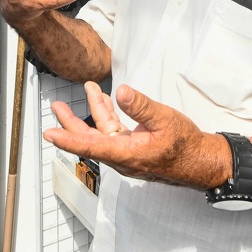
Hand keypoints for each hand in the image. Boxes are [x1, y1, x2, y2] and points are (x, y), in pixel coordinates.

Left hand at [44, 82, 211, 184]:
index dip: (67, 139)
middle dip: (71, 121)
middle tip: (56, 106)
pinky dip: (109, 115)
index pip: (90, 146)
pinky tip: (106, 100)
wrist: (201, 162)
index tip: (49, 133)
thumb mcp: (165, 120)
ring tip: (86, 90)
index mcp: (126, 153)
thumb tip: (121, 92)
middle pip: (89, 139)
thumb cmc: (185, 145)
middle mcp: (122, 156)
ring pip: (102, 133)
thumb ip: (142, 106)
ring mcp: (127, 152)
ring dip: (93, 112)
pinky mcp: (134, 148)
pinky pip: (115, 131)